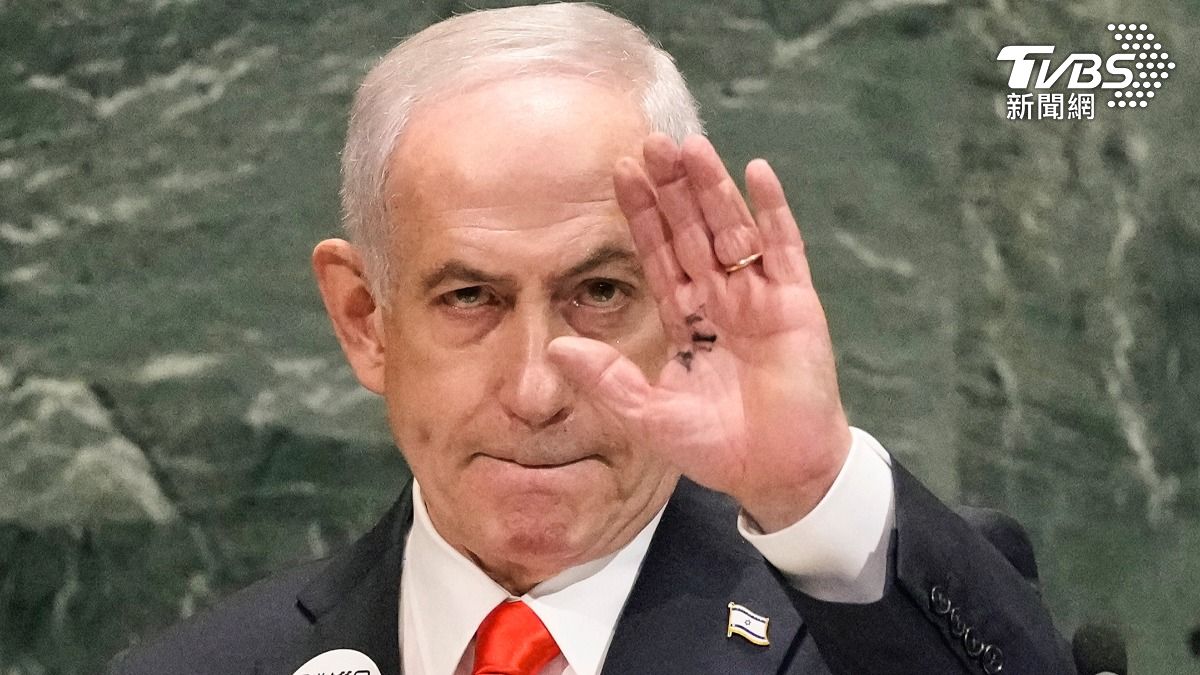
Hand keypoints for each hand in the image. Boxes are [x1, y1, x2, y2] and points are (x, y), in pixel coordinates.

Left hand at [547, 133, 851, 532]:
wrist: (780, 472)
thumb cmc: (717, 447)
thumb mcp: (649, 414)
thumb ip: (607, 379)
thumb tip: (555, 347)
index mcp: (685, 319)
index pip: (657, 254)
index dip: (640, 214)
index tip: (619, 171)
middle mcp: (720, 299)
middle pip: (692, 230)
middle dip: (672, 188)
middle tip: (650, 141)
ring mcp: (759, 297)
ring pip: (732, 229)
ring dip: (712, 188)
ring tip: (691, 145)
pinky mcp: (797, 303)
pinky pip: (784, 247)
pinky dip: (773, 209)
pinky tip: (756, 171)